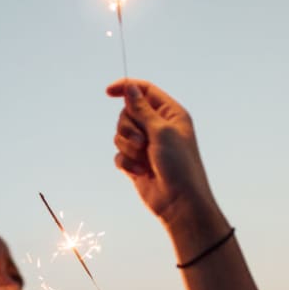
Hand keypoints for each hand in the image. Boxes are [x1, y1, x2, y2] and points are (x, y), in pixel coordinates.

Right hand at [107, 79, 220, 234]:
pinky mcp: (136, 162)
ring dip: (128, 147)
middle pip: (127, 113)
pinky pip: (119, 154)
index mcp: (170, 113)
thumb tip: (130, 88)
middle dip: (129, 128)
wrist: (179, 202)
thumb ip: (142, 109)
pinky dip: (127, 163)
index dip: (126, 87)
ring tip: (144, 159)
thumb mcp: (162, 131)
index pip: (145, 90)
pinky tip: (140, 173)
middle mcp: (157, 126)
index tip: (108, 92)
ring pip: (120, 134)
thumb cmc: (180, 165)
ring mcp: (146, 145)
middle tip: (143, 142)